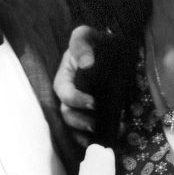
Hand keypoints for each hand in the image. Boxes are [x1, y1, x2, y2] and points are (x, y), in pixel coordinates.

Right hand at [55, 25, 99, 144]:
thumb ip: (81, 44)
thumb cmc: (93, 43)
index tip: (93, 102)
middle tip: (96, 125)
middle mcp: (69, 96)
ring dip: (85, 133)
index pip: (65, 94)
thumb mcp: (85, 36)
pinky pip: (85, 130)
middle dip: (80, 122)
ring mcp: (79, 107)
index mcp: (64, 80)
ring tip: (101, 134)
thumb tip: (87, 63)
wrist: (109, 50)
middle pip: (67, 114)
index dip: (76, 100)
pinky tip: (104, 138)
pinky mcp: (90, 113)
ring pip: (74, 126)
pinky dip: (92, 137)